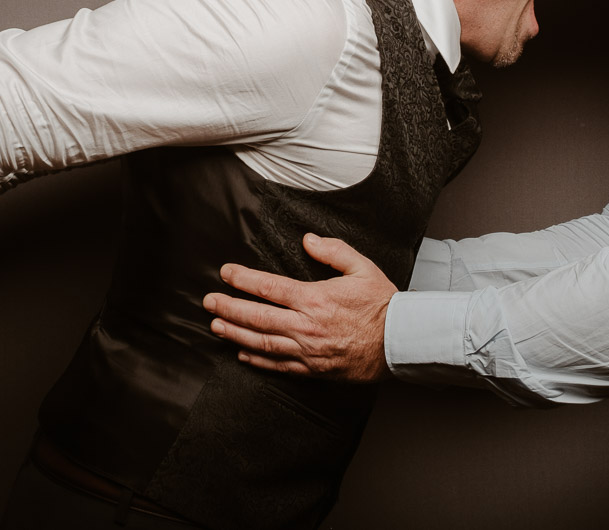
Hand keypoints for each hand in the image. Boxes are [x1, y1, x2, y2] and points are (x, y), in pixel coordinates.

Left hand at [204, 233, 394, 381]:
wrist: (399, 342)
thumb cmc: (383, 305)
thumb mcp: (362, 267)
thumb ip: (333, 251)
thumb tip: (307, 240)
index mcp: (315, 299)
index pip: (269, 287)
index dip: (243, 279)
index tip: (226, 273)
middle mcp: (306, 326)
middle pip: (257, 316)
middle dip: (228, 307)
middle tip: (209, 302)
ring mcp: (307, 350)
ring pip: (262, 342)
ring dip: (235, 333)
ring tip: (216, 326)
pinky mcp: (313, 369)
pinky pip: (278, 365)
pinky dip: (257, 359)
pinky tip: (242, 352)